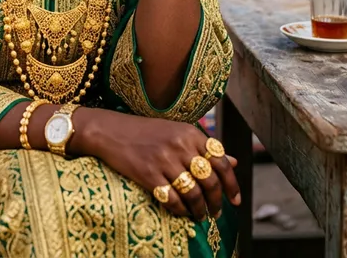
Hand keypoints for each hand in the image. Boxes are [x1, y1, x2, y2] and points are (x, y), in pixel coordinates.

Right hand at [76, 110, 239, 219]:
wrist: (111, 130)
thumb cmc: (145, 132)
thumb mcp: (177, 132)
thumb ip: (204, 147)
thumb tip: (233, 162)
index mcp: (190, 132)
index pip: (221, 161)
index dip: (232, 184)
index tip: (235, 200)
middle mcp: (180, 145)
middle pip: (210, 181)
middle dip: (216, 202)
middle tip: (215, 213)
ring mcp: (164, 159)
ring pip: (193, 194)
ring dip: (199, 210)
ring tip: (199, 216)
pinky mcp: (149, 174)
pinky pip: (173, 200)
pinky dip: (180, 211)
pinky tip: (181, 212)